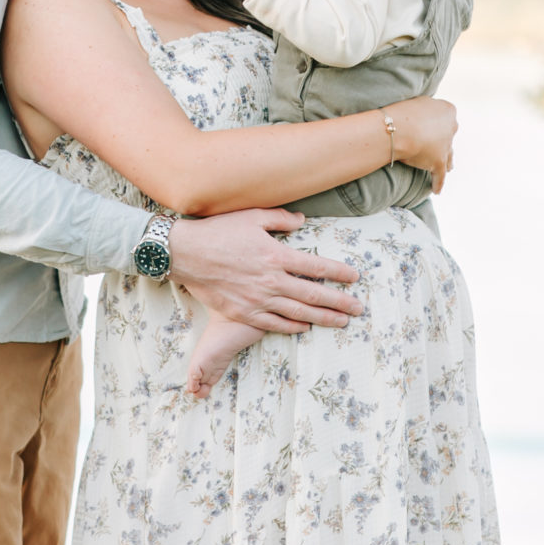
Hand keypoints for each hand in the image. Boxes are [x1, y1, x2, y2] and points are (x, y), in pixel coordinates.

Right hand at [169, 210, 364, 332]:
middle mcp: (270, 281)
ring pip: (298, 314)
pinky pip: (274, 323)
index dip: (338, 273)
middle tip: (358, 309)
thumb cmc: (218, 231)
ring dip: (323, 319)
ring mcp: (257, 300)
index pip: (316, 267)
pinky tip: (305, 328)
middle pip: (313, 296)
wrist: (185, 254)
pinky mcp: (243, 312)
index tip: (355, 277)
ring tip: (341, 323)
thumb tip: (302, 221)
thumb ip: (280, 218)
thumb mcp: (252, 216)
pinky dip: (293, 327)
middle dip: (339, 303)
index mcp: (276, 256)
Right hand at [383, 96, 457, 193]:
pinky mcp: (439, 162)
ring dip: (447, 162)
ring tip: (448, 167)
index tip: (428, 125)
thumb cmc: (402, 112)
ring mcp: (446, 146)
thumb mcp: (417, 101)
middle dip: (445, 141)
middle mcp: (451, 127)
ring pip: (449, 156)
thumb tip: (422, 113)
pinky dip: (438, 183)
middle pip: (448, 136)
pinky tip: (437, 191)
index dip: (436, 122)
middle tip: (439, 145)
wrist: (399, 128)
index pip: (445, 116)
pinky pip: (439, 176)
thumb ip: (424, 108)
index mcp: (448, 111)